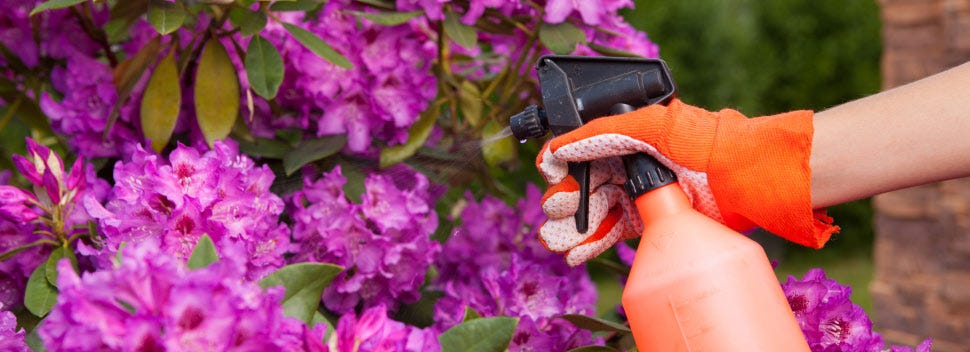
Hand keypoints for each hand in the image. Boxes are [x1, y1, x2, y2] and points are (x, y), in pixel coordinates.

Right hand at [537, 99, 838, 265]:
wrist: (747, 179)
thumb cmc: (706, 142)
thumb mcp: (654, 125)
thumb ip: (604, 131)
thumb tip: (560, 147)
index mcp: (628, 136)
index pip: (582, 150)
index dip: (561, 162)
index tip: (548, 174)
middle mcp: (630, 164)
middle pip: (583, 183)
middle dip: (564, 200)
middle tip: (556, 213)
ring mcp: (640, 194)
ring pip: (594, 211)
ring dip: (572, 228)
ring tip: (557, 241)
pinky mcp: (651, 222)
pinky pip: (613, 232)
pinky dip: (591, 243)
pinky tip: (576, 253)